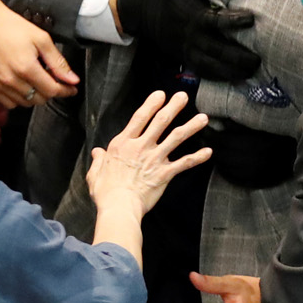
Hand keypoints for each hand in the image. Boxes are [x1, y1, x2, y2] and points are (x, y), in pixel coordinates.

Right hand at [0, 1, 79, 108]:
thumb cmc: (10, 26)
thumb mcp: (41, 38)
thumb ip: (58, 62)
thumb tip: (72, 79)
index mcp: (26, 68)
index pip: (52, 91)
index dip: (66, 90)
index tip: (71, 88)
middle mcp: (11, 80)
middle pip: (40, 99)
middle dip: (51, 91)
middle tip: (53, 79)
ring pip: (25, 104)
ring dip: (35, 96)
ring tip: (36, 79)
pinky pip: (9, 103)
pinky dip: (19, 98)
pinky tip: (22, 85)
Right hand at [87, 90, 211, 217]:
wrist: (120, 207)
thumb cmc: (106, 192)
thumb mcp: (95, 173)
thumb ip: (98, 160)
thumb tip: (97, 152)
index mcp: (123, 144)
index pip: (140, 118)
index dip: (151, 104)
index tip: (160, 94)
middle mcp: (141, 147)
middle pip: (161, 121)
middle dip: (173, 107)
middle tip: (183, 97)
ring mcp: (155, 159)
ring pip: (176, 138)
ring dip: (191, 126)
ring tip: (203, 118)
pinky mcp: (165, 174)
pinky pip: (184, 163)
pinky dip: (197, 157)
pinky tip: (208, 152)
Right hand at [115, 0, 259, 81]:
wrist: (141, 9)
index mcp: (191, 14)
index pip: (215, 21)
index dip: (234, 22)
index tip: (251, 19)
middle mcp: (190, 35)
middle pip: (217, 51)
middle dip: (238, 57)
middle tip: (258, 59)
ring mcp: (186, 50)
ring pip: (211, 67)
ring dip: (232, 72)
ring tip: (251, 72)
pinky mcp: (184, 58)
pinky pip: (203, 72)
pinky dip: (220, 77)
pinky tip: (236, 78)